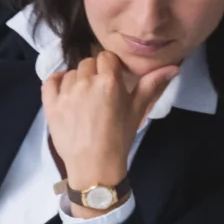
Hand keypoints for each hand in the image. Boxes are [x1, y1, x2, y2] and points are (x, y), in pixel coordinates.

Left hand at [41, 51, 177, 193]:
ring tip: (84, 99)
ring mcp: (66, 93)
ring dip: (77, 80)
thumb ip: (152, 85)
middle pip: (88, 63)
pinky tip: (64, 90)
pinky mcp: (51, 105)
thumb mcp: (137, 110)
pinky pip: (50, 82)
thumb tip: (173, 67)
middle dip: (94, 73)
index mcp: (109, 80)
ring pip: (70, 73)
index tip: (113, 80)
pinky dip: (57, 82)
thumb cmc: (119, 138)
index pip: (107, 57)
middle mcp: (85, 82)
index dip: (110, 67)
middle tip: (99, 92)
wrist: (95, 167)